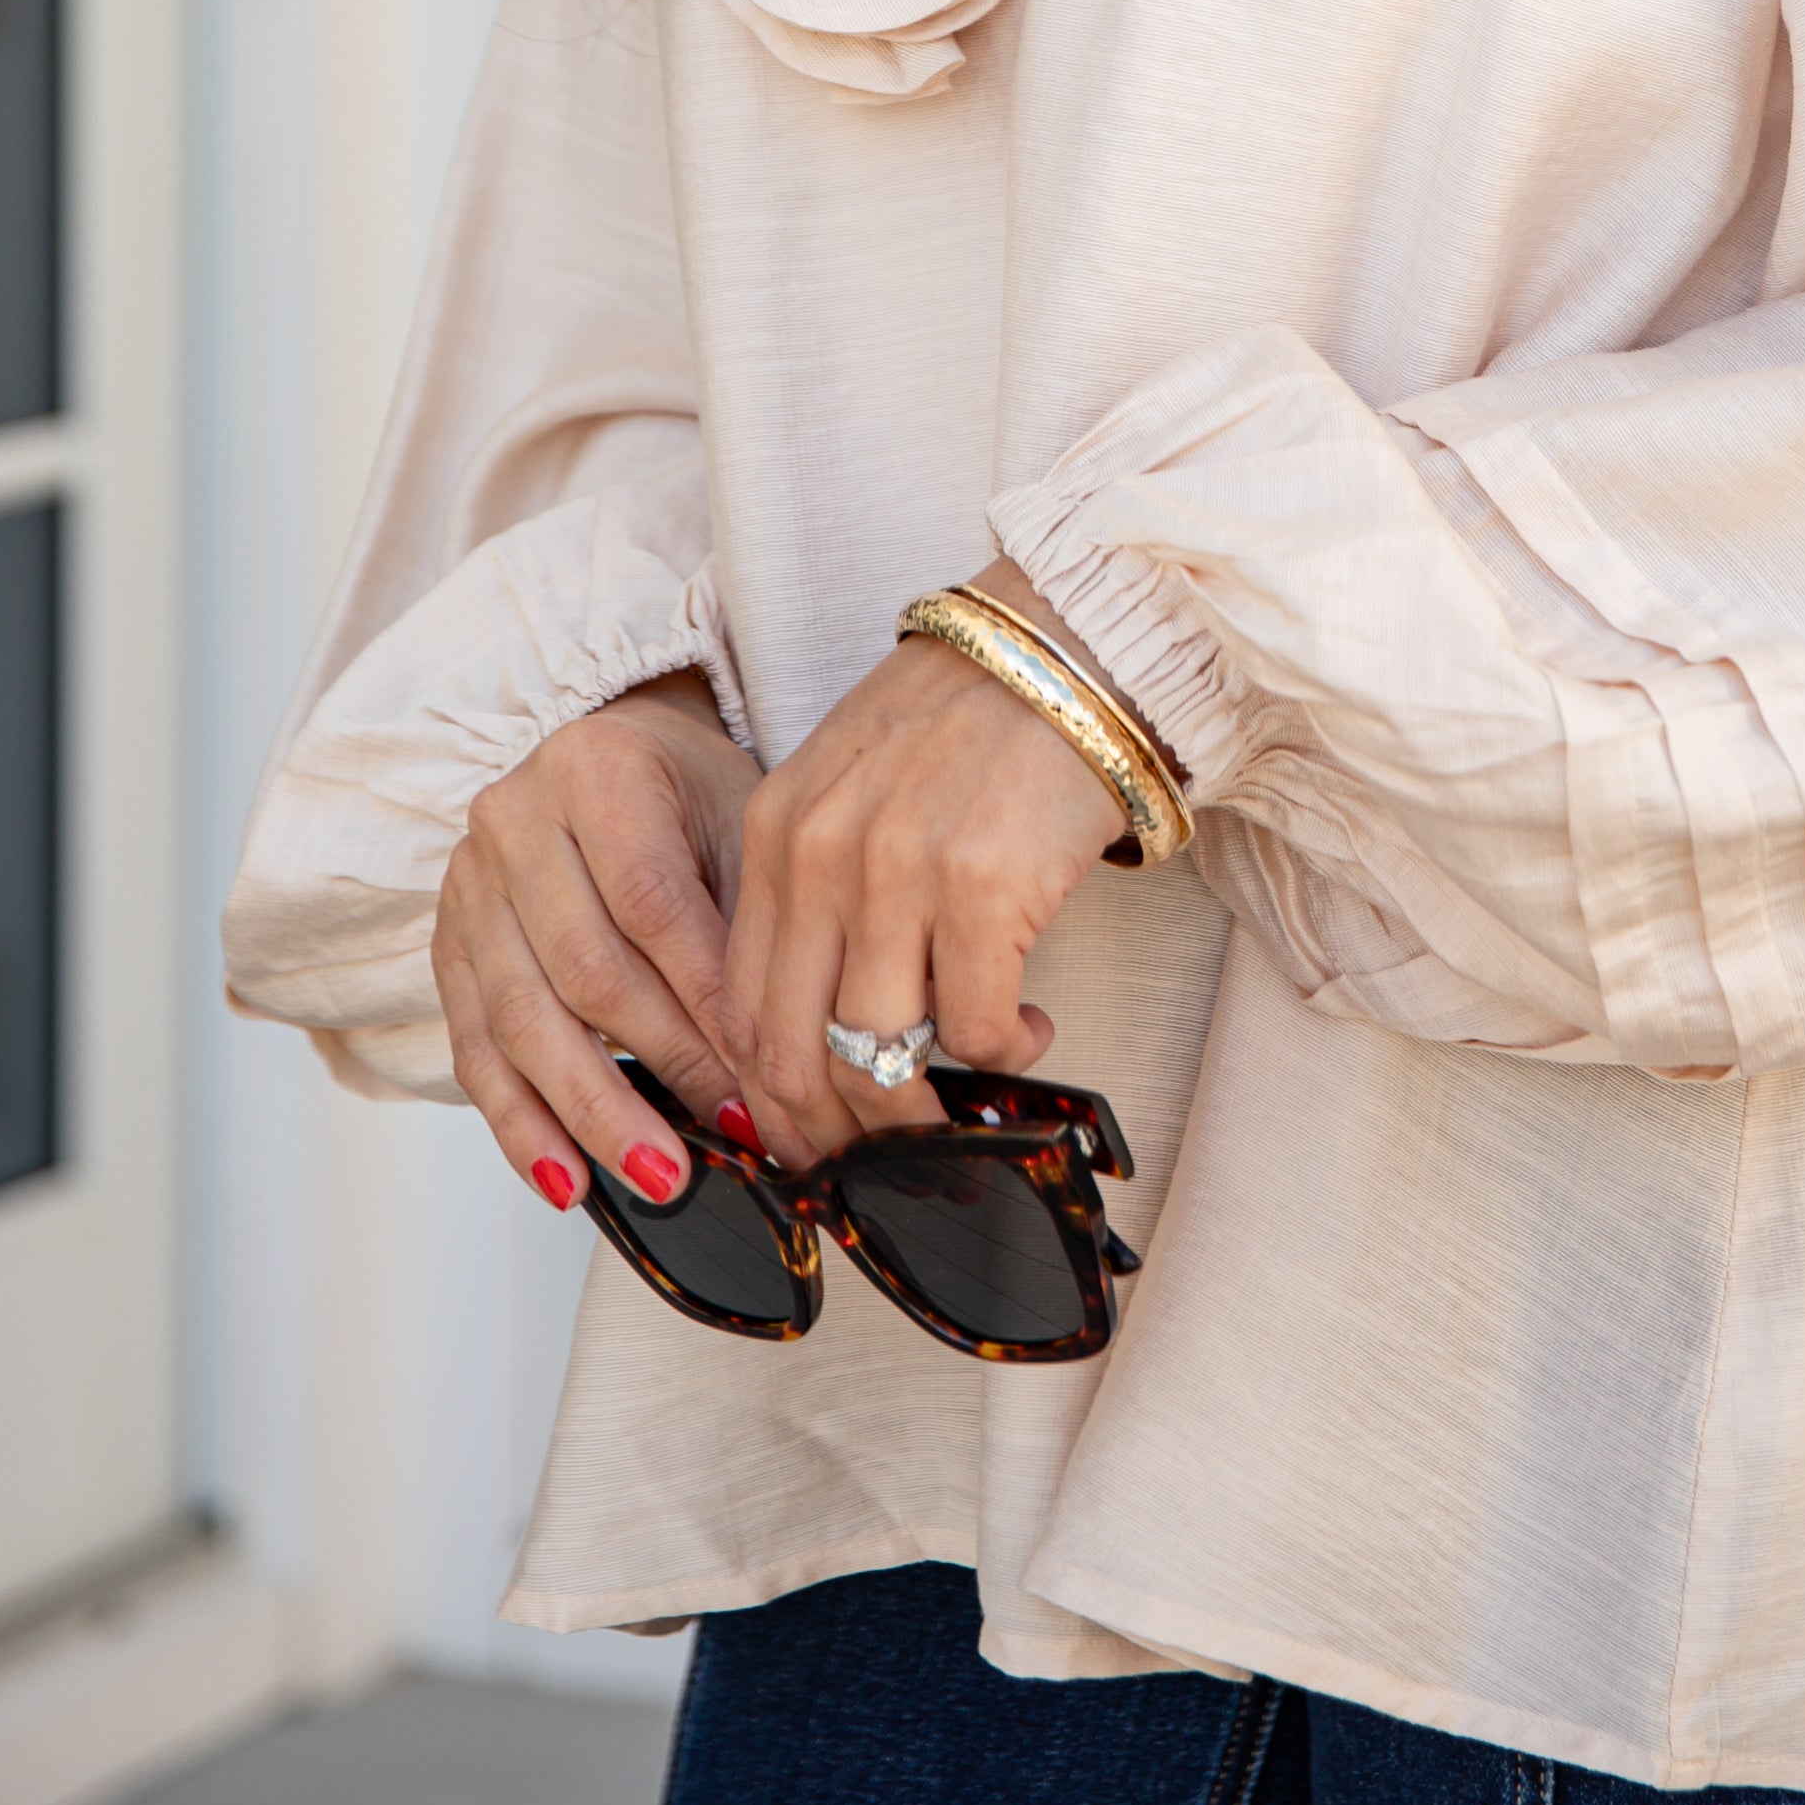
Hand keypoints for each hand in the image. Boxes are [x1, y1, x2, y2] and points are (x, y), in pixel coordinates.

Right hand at [432, 668, 756, 1213]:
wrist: (611, 752)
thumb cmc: (687, 792)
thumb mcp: (735, 820)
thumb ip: (745, 925)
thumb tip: (777, 1064)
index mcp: (596, 772)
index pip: (651, 905)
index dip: (704, 1004)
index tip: (759, 1078)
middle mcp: (515, 823)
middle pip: (585, 972)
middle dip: (661, 1068)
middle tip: (726, 1137)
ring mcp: (469, 888)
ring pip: (525, 1023)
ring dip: (593, 1115)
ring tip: (657, 1177)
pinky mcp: (447, 947)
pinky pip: (476, 1052)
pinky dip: (522, 1126)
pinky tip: (566, 1180)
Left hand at [720, 561, 1125, 1167]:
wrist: (1066, 644)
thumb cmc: (970, 717)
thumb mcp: (853, 786)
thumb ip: (819, 889)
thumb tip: (822, 1025)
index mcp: (776, 831)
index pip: (739, 1007)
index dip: (770, 1098)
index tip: (807, 1136)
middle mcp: (820, 855)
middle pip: (792, 1051)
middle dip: (833, 1131)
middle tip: (880, 1161)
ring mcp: (897, 873)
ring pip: (877, 1059)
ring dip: (920, 1110)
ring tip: (961, 1100)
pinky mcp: (983, 888)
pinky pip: (976, 1028)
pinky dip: (1003, 1052)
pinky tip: (1028, 1028)